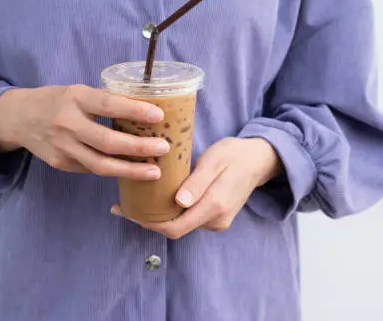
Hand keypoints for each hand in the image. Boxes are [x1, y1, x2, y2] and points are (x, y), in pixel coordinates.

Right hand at [0, 85, 170, 179]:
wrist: (19, 118)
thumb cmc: (57, 101)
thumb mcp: (77, 91)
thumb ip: (103, 101)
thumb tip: (142, 110)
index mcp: (74, 99)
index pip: (108, 105)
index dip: (134, 111)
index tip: (159, 116)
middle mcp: (67, 124)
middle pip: (107, 142)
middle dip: (139, 148)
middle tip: (164, 148)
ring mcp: (62, 148)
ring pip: (101, 165)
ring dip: (131, 170)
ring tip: (154, 172)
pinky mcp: (61, 164)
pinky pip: (92, 169)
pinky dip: (114, 171)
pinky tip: (132, 171)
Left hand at [111, 137, 281, 238]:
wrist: (259, 160)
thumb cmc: (234, 154)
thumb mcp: (214, 161)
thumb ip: (197, 182)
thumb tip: (179, 203)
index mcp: (214, 206)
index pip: (175, 227)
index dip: (148, 223)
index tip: (127, 211)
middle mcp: (216, 220)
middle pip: (175, 229)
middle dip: (148, 220)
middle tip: (123, 206)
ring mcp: (217, 221)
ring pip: (180, 225)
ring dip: (158, 216)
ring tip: (136, 200)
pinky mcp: (215, 216)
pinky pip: (188, 219)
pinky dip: (170, 212)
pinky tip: (157, 199)